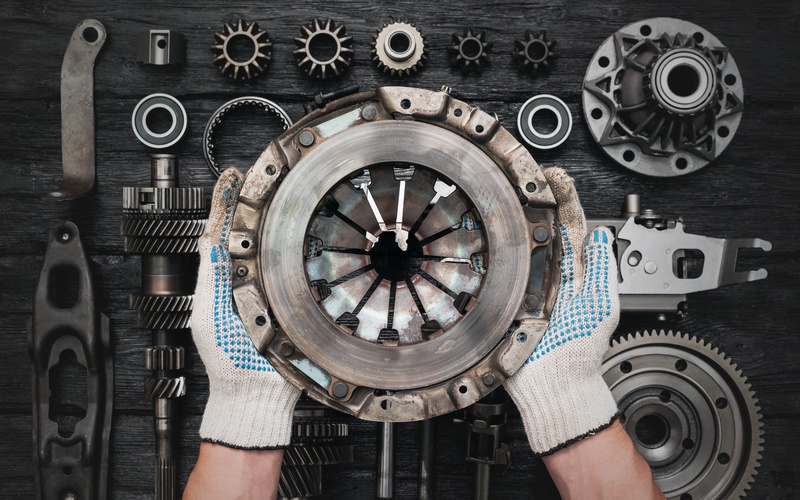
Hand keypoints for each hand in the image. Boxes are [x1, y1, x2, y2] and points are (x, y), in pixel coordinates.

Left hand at [191, 168, 299, 448]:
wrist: (256, 390)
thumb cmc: (229, 360)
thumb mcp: (208, 313)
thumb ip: (209, 276)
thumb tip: (208, 237)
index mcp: (222, 281)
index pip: (222, 234)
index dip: (225, 204)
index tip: (229, 179)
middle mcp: (247, 281)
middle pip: (249, 234)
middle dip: (251, 203)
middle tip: (255, 173)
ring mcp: (271, 290)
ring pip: (273, 248)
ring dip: (273, 220)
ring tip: (274, 190)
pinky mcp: (294, 301)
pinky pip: (296, 269)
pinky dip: (297, 248)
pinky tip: (301, 229)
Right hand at [505, 167, 619, 454]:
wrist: (554, 384)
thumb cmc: (581, 351)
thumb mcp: (603, 305)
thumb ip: (604, 269)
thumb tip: (605, 236)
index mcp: (573, 273)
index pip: (568, 226)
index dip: (562, 200)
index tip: (554, 177)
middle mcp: (546, 275)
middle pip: (536, 229)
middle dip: (529, 200)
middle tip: (521, 175)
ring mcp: (521, 286)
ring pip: (512, 246)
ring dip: (504, 221)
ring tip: (499, 196)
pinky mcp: (501, 300)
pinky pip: (490, 272)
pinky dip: (483, 253)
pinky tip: (477, 235)